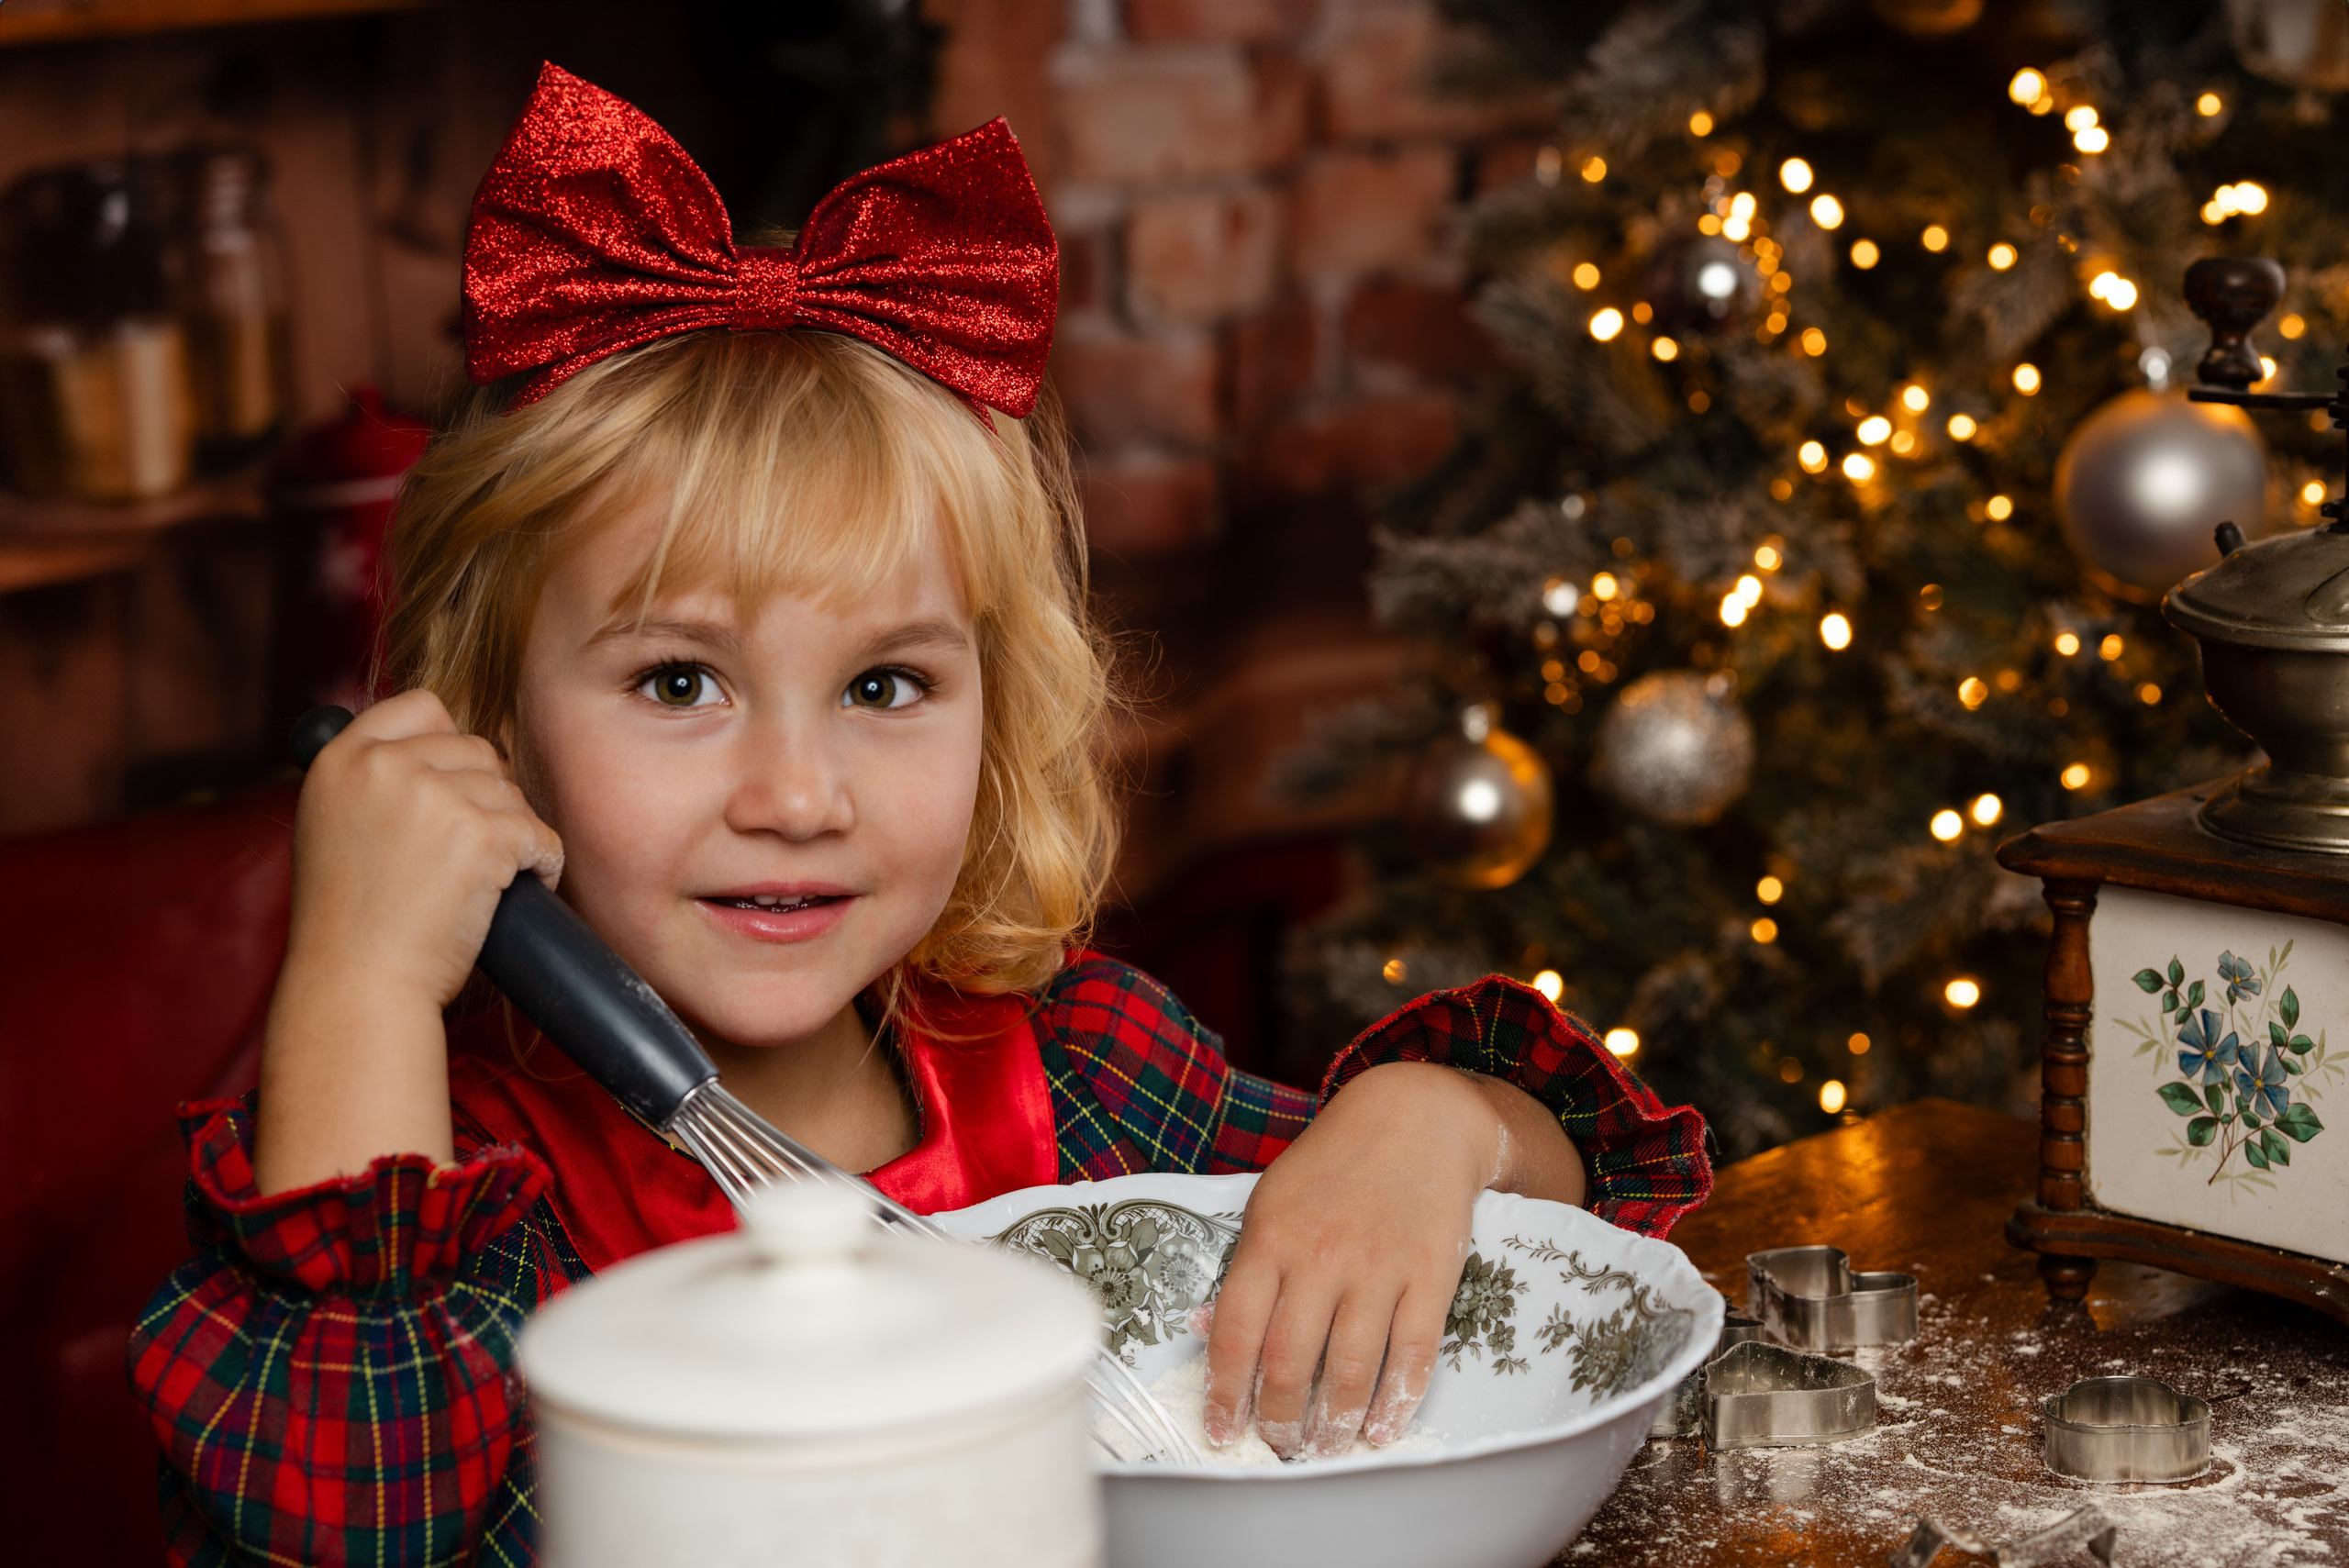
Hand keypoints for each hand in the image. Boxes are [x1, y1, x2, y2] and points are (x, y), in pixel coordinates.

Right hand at [253, 690, 563, 1191]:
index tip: (452, 788)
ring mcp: (433, 795)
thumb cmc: (352, 922)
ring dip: (513, 835)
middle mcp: (383, 765)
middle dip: (486, 797)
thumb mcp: (335, 825)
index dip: (449, 744)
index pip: (421, 707)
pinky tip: (515, 892)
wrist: (357, 985)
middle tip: (465, 854)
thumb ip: (376, 780)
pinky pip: (542, 836)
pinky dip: (542, 866)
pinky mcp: (481, 834)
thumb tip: (442, 745)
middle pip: (478, 749)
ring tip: (480, 882)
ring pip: (513, 793)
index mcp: (341, 759)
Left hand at [1201, 1062, 1583, 1457]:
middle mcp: (1321, 1257)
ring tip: (1324, 1449)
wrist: (1417, 1117)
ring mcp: (1378, 1268)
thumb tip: (1209, 1331)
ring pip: (1351, 1369)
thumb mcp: (1270, 1199)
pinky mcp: (1430, 1276)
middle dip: (1279, 1420)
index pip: (1237, 1332)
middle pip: (1290, 1362)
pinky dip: (1396, 1403)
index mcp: (1271, 1238)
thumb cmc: (1333, 1163)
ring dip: (1334, 1424)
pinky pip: (1412, 1354)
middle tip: (1278, 1446)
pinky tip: (1382, 1429)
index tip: (1221, 1430)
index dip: (1225, 1393)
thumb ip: (1245, 1267)